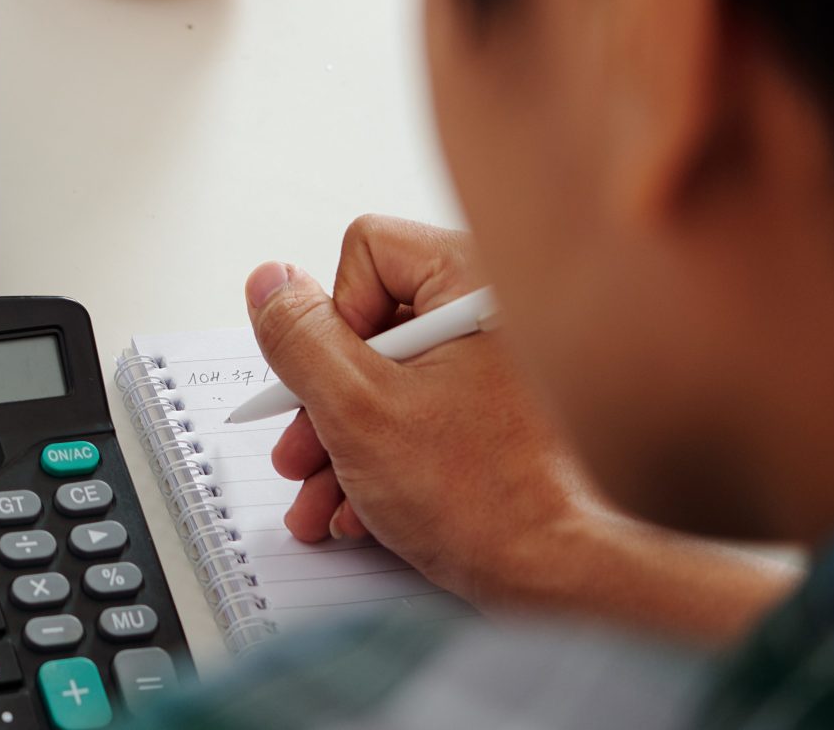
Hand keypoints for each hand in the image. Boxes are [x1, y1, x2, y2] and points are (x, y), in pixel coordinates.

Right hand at [248, 215, 791, 641]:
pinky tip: (364, 508)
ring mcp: (504, 368)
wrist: (564, 581)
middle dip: (324, 399)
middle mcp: (496, 316)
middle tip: (304, 449)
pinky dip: (385, 457)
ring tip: (323, 496)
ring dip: (342, 440)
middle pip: (372, 322)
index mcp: (475, 287)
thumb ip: (299, 337)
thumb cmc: (485, 499)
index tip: (333, 382)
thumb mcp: (355, 409)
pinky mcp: (504, 414)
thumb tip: (270, 282)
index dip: (332, 320)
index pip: (368, 252)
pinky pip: (425, 410)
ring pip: (391, 376)